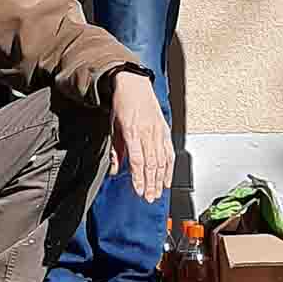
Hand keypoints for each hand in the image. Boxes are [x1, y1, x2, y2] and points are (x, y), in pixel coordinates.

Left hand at [109, 69, 173, 201]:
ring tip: (158, 193)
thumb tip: (114, 169)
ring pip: (161, 161)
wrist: (134, 84)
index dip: (139, 178)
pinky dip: (169, 168)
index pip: (138, 160)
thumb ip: (116, 149)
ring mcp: (158, 132)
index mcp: (133, 131)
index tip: (138, 191)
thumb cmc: (122, 103)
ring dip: (160, 179)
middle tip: (149, 198)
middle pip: (151, 164)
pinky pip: (169, 152)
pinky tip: (167, 179)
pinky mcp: (165, 131)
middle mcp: (148, 133)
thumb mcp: (113, 125)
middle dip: (151, 184)